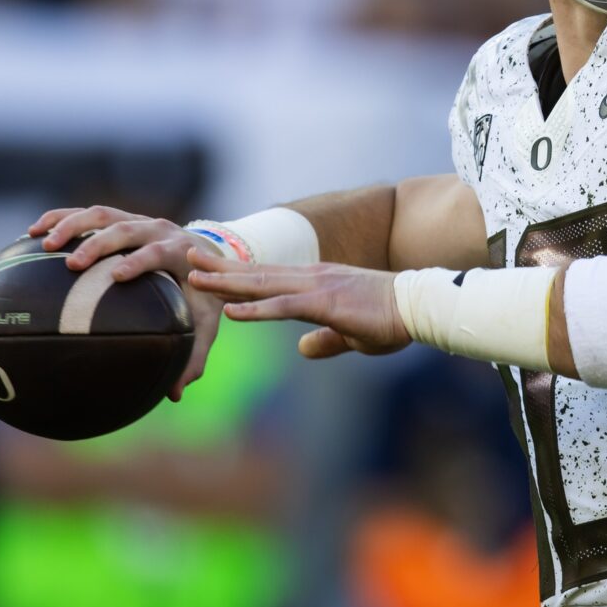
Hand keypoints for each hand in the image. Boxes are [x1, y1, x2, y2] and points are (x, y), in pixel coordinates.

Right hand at [28, 204, 224, 398]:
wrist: (209, 254)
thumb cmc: (203, 295)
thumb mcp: (204, 323)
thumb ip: (193, 356)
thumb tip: (174, 395)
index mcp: (181, 251)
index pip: (158, 252)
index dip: (140, 261)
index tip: (118, 277)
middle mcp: (158, 230)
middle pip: (125, 229)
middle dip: (98, 244)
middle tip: (72, 264)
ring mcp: (137, 220)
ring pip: (102, 215)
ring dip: (72, 225)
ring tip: (45, 244)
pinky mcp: (119, 218)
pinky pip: (86, 213)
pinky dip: (60, 218)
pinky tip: (33, 233)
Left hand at [185, 245, 411, 358]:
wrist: (420, 307)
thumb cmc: (392, 319)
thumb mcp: (352, 334)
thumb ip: (325, 341)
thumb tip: (302, 350)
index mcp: (317, 283)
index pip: (269, 277)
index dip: (237, 273)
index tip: (209, 267)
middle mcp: (312, 278)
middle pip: (257, 272)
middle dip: (220, 267)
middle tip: (186, 256)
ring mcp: (317, 288)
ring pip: (262, 284)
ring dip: (226, 283)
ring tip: (195, 277)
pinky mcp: (326, 303)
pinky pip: (283, 307)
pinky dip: (255, 309)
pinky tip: (231, 311)